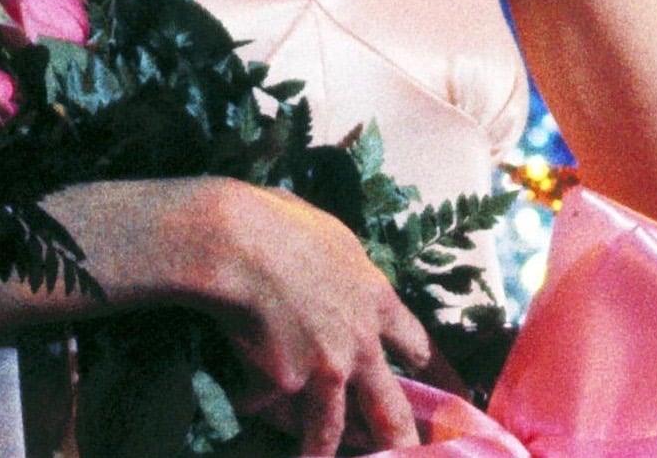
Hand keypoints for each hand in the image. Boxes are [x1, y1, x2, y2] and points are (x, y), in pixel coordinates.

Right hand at [188, 182, 432, 454]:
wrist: (236, 243)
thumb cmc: (277, 221)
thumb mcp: (329, 234)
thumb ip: (342, 263)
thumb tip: (332, 262)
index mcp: (375, 299)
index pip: (413, 342)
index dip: (419, 360)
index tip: (419, 371)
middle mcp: (358, 345)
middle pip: (389, 409)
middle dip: (400, 441)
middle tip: (407, 456)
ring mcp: (323, 371)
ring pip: (329, 429)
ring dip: (321, 452)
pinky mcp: (282, 385)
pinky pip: (264, 402)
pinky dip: (251, 402)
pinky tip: (238, 399)